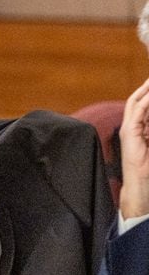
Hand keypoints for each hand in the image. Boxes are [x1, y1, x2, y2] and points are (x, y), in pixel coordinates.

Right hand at [119, 78, 148, 217]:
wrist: (141, 188)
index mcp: (140, 129)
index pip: (144, 104)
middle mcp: (132, 127)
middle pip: (138, 99)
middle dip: (146, 86)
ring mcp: (128, 130)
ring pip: (136, 102)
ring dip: (146, 90)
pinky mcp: (129, 135)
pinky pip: (136, 112)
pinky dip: (145, 102)